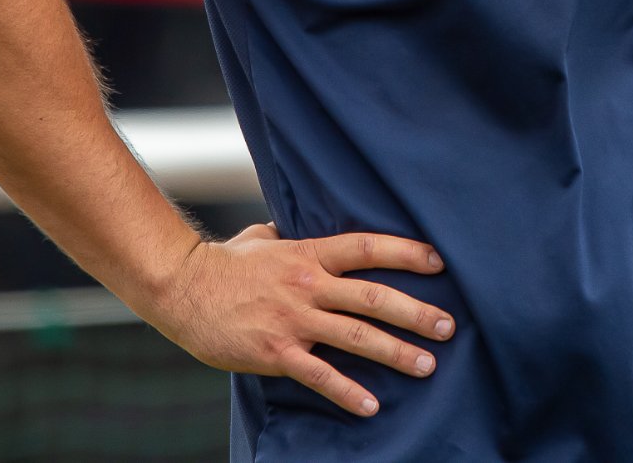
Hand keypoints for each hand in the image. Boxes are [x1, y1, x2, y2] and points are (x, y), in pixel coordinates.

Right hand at [144, 221, 455, 417]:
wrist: (183, 289)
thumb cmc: (223, 263)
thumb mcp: (261, 237)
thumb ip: (287, 235)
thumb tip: (293, 225)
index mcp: (309, 254)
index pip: (367, 247)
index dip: (405, 252)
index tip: (438, 262)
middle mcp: (309, 285)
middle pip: (374, 297)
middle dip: (417, 312)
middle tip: (449, 326)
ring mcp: (295, 320)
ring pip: (357, 336)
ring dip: (396, 352)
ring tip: (427, 365)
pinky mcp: (277, 352)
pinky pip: (320, 375)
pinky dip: (348, 392)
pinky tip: (372, 405)